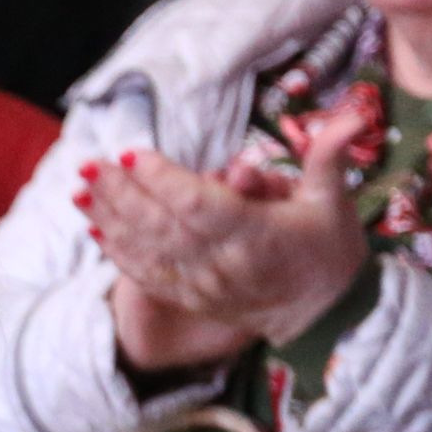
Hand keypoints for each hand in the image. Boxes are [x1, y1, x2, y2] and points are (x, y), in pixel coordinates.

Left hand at [80, 135, 368, 366]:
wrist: (325, 316)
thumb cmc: (329, 251)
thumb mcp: (334, 202)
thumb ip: (329, 157)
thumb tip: (352, 114)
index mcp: (256, 234)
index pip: (198, 205)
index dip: (161, 180)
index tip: (131, 153)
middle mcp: (222, 263)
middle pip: (161, 225)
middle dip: (120, 194)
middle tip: (87, 164)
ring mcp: (203, 285)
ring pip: (147, 251)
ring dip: (109, 218)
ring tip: (79, 190)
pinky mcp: (191, 299)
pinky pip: (148, 276)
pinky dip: (119, 252)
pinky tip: (96, 228)